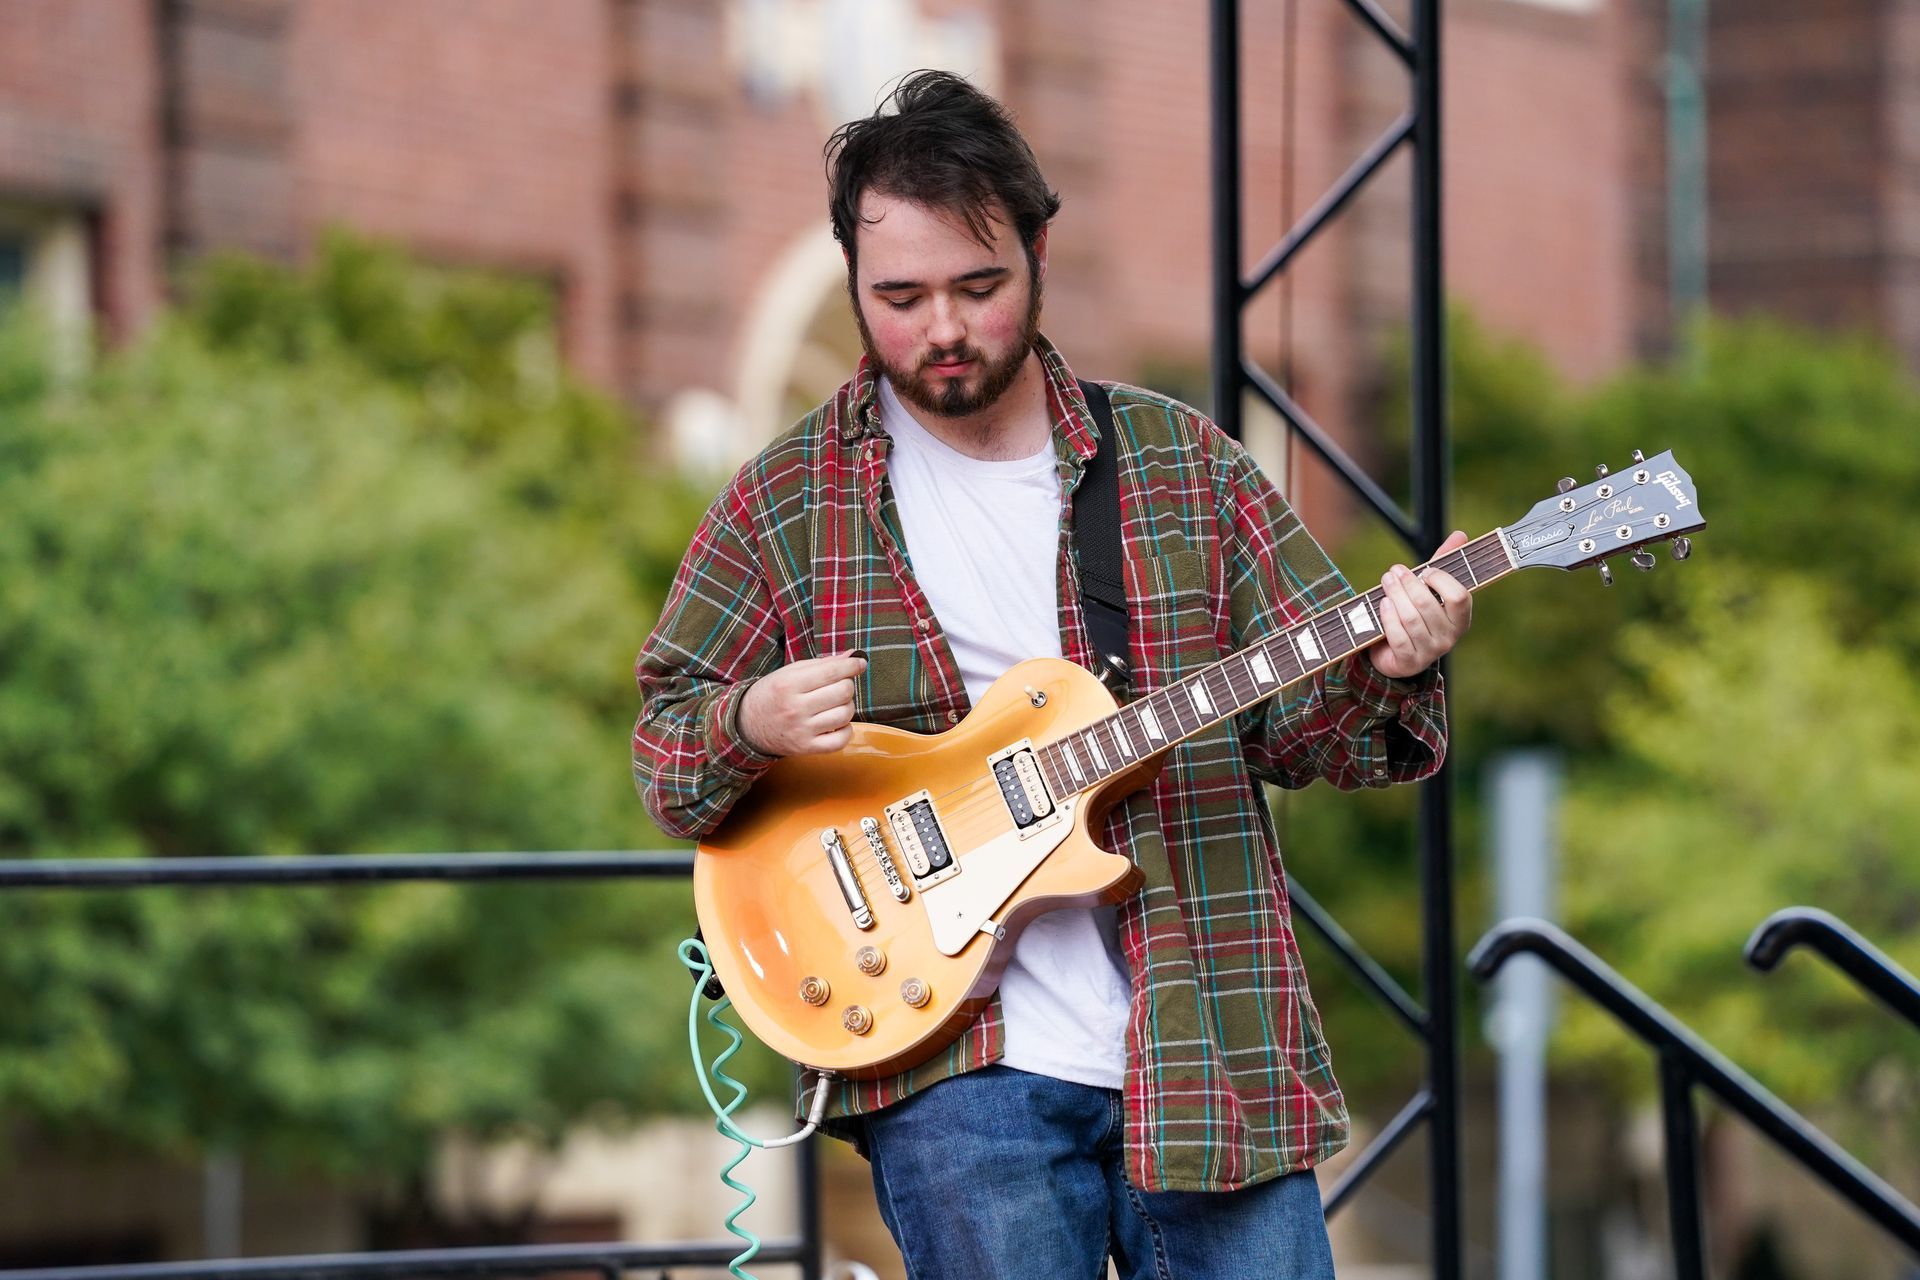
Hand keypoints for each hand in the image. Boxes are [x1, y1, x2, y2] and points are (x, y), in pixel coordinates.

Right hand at [739, 652, 867, 756]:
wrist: (747, 725)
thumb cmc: (773, 694)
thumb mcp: (790, 673)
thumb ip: (822, 663)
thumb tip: (853, 656)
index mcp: (788, 684)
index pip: (832, 671)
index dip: (852, 665)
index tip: (860, 663)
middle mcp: (795, 708)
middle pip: (843, 692)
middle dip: (847, 685)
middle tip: (839, 685)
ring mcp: (801, 730)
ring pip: (845, 714)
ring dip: (847, 706)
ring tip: (835, 704)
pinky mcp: (806, 748)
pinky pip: (841, 740)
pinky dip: (846, 729)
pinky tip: (837, 723)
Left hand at [1367, 530, 1472, 679]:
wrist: (1394, 653)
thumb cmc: (1416, 614)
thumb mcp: (1430, 590)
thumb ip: (1443, 564)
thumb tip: (1460, 535)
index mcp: (1460, 619)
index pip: (1460, 597)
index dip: (1441, 581)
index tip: (1424, 571)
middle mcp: (1449, 638)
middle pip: (1429, 605)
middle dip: (1409, 584)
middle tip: (1394, 571)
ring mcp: (1429, 652)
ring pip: (1412, 620)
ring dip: (1396, 596)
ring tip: (1386, 581)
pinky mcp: (1408, 662)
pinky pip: (1399, 637)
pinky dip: (1389, 618)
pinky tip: (1383, 603)